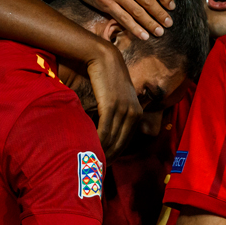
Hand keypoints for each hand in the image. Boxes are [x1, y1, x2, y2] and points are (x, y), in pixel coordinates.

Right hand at [60, 0, 176, 39]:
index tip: (172, 7)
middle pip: (148, 1)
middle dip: (160, 14)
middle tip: (169, 24)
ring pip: (136, 12)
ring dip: (150, 24)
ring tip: (160, 32)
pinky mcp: (104, 3)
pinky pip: (122, 18)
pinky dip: (134, 28)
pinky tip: (143, 35)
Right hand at [87, 43, 141, 157]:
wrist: (104, 57)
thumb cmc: (107, 78)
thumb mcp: (116, 97)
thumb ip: (115, 113)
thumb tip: (105, 130)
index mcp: (137, 113)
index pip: (126, 141)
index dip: (115, 154)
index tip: (104, 163)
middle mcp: (134, 113)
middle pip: (120, 143)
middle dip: (108, 156)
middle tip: (95, 167)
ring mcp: (124, 109)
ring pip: (112, 138)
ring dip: (101, 151)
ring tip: (89, 159)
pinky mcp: (112, 105)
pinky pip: (104, 129)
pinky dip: (96, 140)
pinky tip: (88, 146)